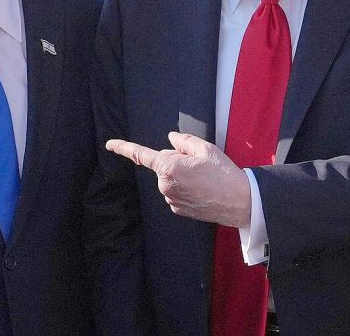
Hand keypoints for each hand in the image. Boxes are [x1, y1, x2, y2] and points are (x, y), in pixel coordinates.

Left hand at [107, 132, 251, 226]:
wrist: (240, 202)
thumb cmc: (224, 173)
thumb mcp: (206, 148)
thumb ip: (183, 141)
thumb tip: (171, 139)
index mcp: (169, 167)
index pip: (140, 155)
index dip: (123, 148)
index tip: (109, 144)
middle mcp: (165, 185)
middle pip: (163, 165)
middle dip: (176, 161)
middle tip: (200, 165)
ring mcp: (171, 199)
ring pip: (170, 179)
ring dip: (182, 176)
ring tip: (205, 179)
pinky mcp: (178, 209)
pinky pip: (175, 193)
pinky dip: (185, 189)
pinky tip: (202, 190)